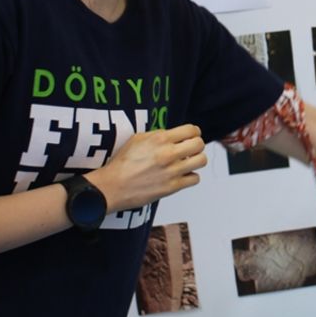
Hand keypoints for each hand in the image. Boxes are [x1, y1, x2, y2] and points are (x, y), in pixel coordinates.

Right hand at [87, 123, 206, 211]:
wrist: (113, 186)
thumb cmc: (122, 164)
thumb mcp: (137, 139)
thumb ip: (158, 135)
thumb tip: (173, 135)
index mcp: (160, 139)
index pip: (191, 130)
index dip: (194, 132)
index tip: (191, 136)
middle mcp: (168, 153)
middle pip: (200, 144)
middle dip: (196, 145)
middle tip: (190, 149)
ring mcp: (172, 171)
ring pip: (201, 161)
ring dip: (196, 160)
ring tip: (188, 162)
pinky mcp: (173, 187)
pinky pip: (195, 179)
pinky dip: (190, 177)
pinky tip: (182, 176)